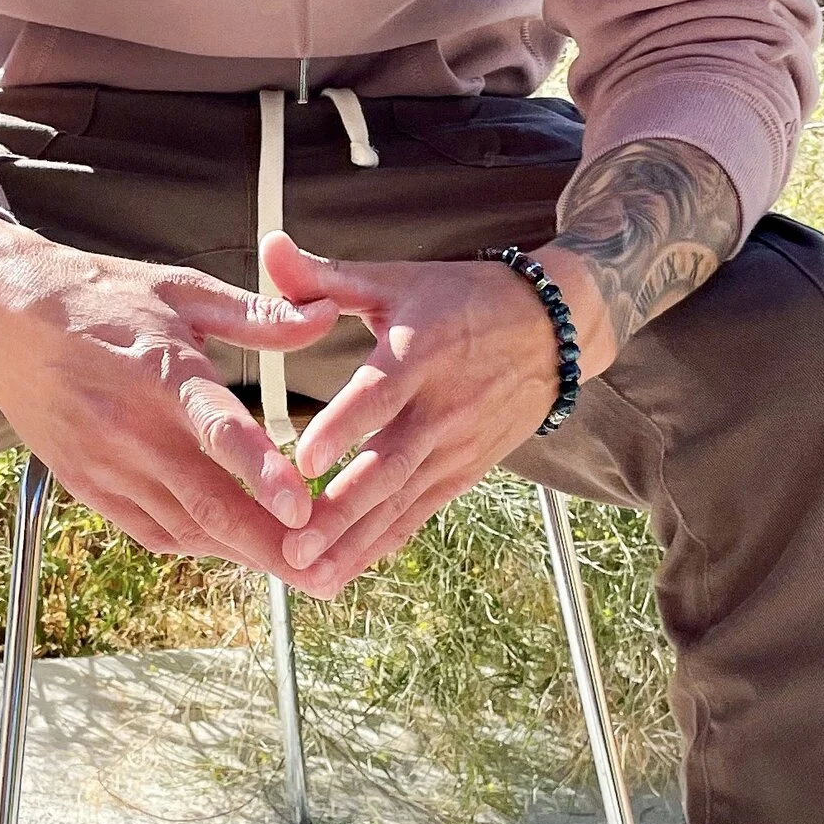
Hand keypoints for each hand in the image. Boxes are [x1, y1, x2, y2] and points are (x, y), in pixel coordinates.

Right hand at [0, 218, 339, 578]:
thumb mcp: (181, 290)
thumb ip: (257, 315)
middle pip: (209, 504)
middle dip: (271, 545)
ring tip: (295, 569)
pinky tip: (233, 547)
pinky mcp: (86, 485)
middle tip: (323, 572)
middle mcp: (133, 429)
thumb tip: (327, 315)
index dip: (262, 474)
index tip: (303, 509)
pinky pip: (151, 532)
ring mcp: (106, 464)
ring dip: (241, 553)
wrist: (2, 318)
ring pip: (185, 529)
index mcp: (163, 374)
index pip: (219, 432)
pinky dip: (197, 545)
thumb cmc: (99, 297)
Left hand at [265, 136, 742, 594]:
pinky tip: (348, 570)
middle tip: (294, 547)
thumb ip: (326, 276)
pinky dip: (385, 542)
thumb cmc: (458, 300)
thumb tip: (270, 247)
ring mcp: (457, 445)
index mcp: (420, 351)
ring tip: (312, 576)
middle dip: (341, 512)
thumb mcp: (397, 280)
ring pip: (402, 502)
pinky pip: (421, 512)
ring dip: (356, 542)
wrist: (553, 330)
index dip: (343, 427)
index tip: (302, 460)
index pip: (379, 393)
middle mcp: (442, 406)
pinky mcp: (466, 470)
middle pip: (388, 466)